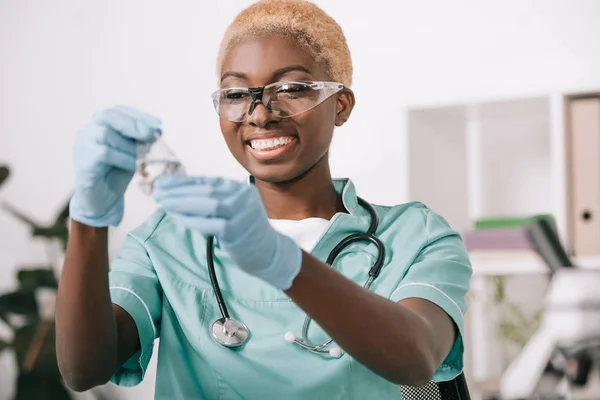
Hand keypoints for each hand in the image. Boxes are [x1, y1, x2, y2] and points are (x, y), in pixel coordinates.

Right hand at [69, 106, 161, 226]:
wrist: (103, 200)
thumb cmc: (117, 173)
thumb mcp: (133, 151)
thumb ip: (140, 139)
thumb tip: (157, 129)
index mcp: (99, 125)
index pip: (118, 111)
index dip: (139, 116)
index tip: (158, 124)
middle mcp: (87, 131)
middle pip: (107, 116)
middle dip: (132, 124)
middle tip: (150, 134)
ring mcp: (82, 145)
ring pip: (105, 134)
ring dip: (128, 145)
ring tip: (142, 156)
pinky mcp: (83, 162)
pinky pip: (103, 153)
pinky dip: (123, 158)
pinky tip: (134, 165)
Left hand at [152, 176, 301, 289]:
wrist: (269, 253)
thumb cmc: (245, 232)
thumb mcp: (232, 209)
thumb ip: (212, 200)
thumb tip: (178, 193)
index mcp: (239, 188)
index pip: (207, 181)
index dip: (182, 182)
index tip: (162, 183)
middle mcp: (243, 197)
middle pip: (206, 190)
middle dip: (178, 191)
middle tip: (157, 191)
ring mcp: (243, 214)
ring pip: (208, 204)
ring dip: (182, 203)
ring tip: (163, 202)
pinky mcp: (238, 232)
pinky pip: (211, 224)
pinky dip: (193, 220)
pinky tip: (178, 218)